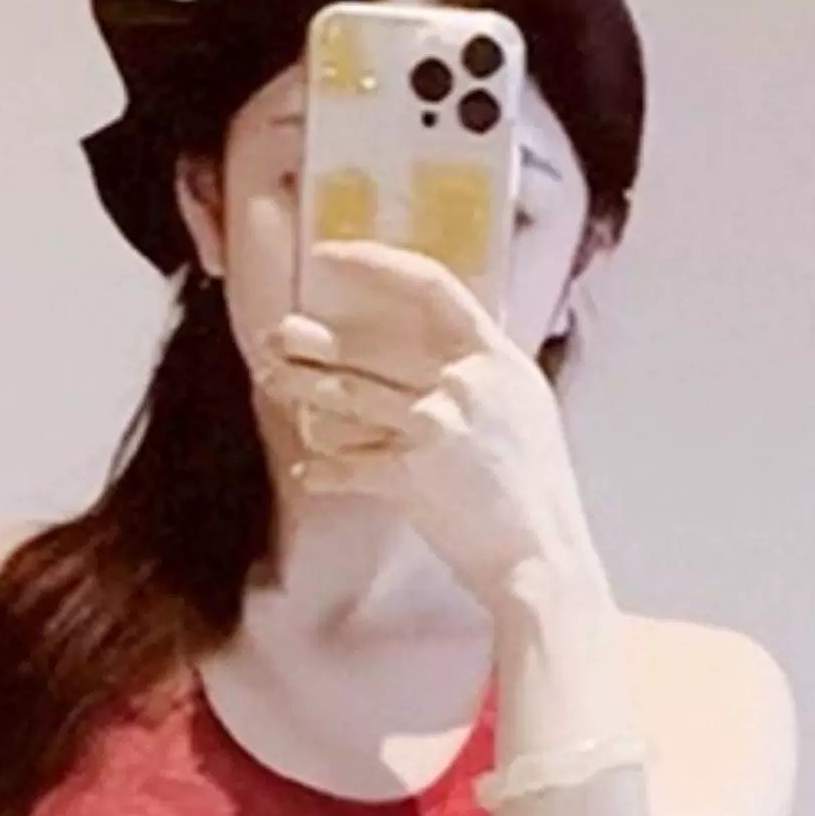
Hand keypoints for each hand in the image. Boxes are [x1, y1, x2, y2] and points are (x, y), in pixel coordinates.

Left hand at [260, 238, 601, 612]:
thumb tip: (437, 353)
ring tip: (272, 380)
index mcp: (495, 358)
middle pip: (370, 346)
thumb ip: (480, 375)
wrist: (542, 558)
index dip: (373, 264)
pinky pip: (349, 462)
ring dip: (302, 389)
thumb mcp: (523, 410)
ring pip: (348, 395)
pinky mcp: (411, 475)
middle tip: (274, 335)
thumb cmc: (535, 492)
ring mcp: (435, 426)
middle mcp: (464, 382)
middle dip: (314, 340)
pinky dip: (324, 469)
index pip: (430, 286)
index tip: (328, 257)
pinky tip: (306, 471)